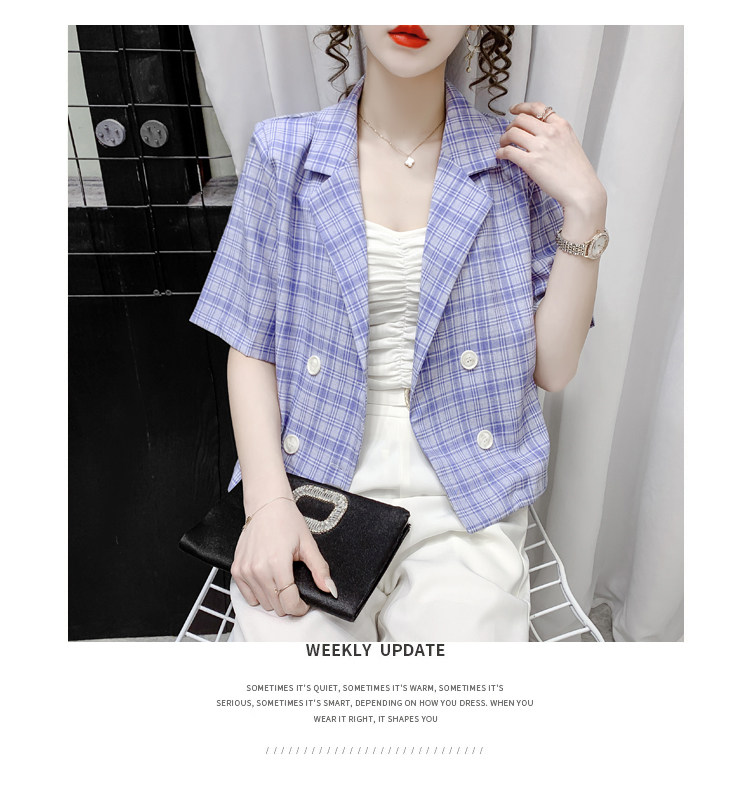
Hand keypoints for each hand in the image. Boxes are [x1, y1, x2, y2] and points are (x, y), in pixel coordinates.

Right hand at [230, 498, 336, 616]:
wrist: (266, 505)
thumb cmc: (286, 521)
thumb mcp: (308, 544)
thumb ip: (320, 569)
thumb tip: (330, 589)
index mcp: (277, 564)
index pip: (289, 602)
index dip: (300, 607)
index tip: (305, 603)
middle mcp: (258, 570)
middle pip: (276, 606)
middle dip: (289, 603)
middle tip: (295, 589)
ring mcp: (245, 570)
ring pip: (262, 604)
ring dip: (274, 599)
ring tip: (282, 582)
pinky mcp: (236, 569)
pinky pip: (248, 596)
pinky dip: (259, 594)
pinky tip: (268, 581)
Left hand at [495, 102, 605, 219]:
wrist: (582, 190)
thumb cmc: (578, 172)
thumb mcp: (571, 143)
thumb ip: (556, 135)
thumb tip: (539, 134)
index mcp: (561, 126)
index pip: (538, 108)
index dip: (521, 107)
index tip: (514, 110)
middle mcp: (550, 133)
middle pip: (521, 119)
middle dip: (510, 125)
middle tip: (508, 133)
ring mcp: (540, 147)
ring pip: (512, 133)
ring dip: (503, 138)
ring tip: (503, 145)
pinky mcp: (531, 162)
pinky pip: (509, 151)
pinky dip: (501, 152)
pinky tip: (500, 155)